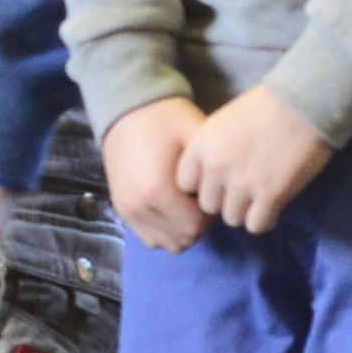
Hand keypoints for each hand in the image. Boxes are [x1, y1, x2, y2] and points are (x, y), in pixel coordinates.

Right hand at [101, 98, 208, 251]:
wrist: (126, 109)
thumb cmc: (166, 120)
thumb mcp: (197, 137)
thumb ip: (213, 171)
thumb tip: (230, 196)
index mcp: (158, 191)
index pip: (196, 226)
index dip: (210, 213)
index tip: (210, 192)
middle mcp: (140, 208)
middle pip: (183, 239)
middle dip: (197, 223)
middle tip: (199, 198)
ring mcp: (128, 211)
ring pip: (166, 243)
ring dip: (181, 230)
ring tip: (184, 205)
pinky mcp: (121, 210)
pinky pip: (149, 239)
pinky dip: (164, 231)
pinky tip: (170, 209)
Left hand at [176, 91, 337, 238]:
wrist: (304, 102)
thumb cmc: (266, 106)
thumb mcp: (222, 122)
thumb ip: (209, 150)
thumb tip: (207, 177)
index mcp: (200, 146)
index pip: (185, 184)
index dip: (203, 186)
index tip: (218, 182)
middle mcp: (216, 167)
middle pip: (208, 205)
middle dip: (224, 201)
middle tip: (242, 192)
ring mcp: (242, 183)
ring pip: (232, 218)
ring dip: (245, 212)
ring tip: (259, 199)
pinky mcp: (270, 196)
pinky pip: (257, 225)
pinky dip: (265, 219)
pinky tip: (273, 206)